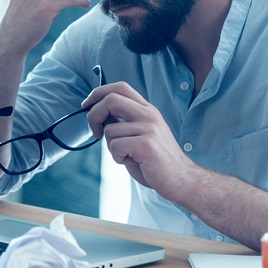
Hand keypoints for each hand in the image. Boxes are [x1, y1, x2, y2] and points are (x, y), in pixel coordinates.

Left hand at [82, 82, 193, 200]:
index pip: (120, 87)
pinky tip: (133, 162)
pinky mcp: (146, 144)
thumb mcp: (139, 135)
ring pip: (109, 130)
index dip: (98, 93)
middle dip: (93, 115)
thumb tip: (98, 114)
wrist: (181, 180)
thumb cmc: (155, 161)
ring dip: (111, 147)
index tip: (86, 105)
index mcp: (147, 109)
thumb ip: (123, 123)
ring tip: (128, 156)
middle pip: (111, 99)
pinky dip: (118, 157)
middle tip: (94, 132)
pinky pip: (115, 146)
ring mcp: (149, 128)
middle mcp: (149, 114)